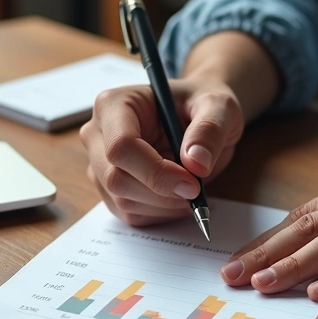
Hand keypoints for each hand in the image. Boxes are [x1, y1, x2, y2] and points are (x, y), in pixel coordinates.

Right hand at [80, 77, 244, 225]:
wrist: (198, 115)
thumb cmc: (201, 104)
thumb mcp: (218, 106)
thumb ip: (210, 130)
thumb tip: (196, 163)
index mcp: (114, 104)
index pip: (121, 147)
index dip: (156, 171)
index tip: (192, 183)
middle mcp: (98, 134)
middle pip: (116, 179)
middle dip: (161, 193)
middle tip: (197, 190)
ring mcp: (99, 164)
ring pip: (123, 201)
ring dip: (163, 205)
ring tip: (191, 187)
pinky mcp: (109, 189)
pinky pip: (130, 214)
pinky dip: (160, 213)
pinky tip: (178, 195)